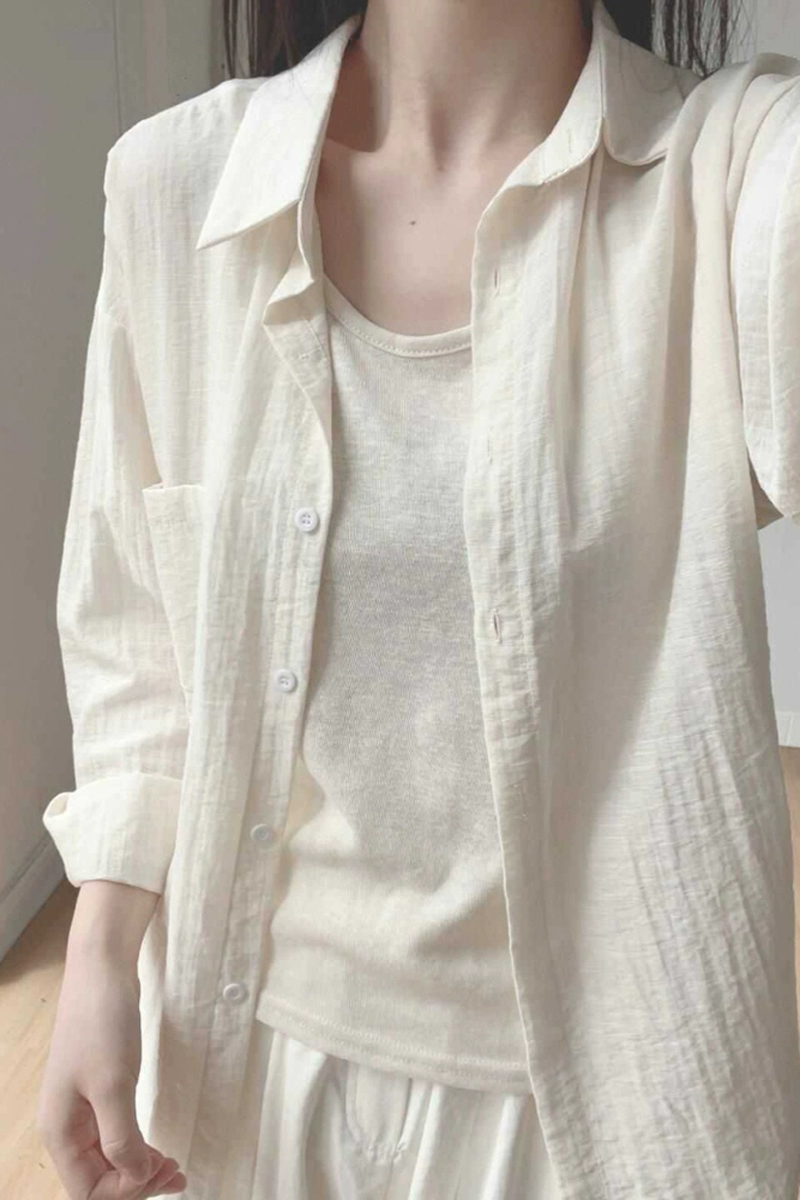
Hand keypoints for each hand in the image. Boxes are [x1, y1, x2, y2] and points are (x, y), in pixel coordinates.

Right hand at [36, 949, 186, 1197]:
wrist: (102, 971)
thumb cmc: (103, 1025)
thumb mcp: (113, 1085)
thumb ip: (121, 1138)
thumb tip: (135, 1175)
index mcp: (61, 1132)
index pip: (88, 1191)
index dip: (125, 1191)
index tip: (161, 1171)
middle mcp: (68, 1127)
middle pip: (98, 1180)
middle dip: (137, 1183)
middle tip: (177, 1174)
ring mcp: (84, 1109)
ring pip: (109, 1159)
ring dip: (140, 1170)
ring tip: (175, 1168)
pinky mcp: (101, 1091)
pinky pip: (117, 1135)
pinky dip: (139, 1148)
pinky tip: (159, 1149)